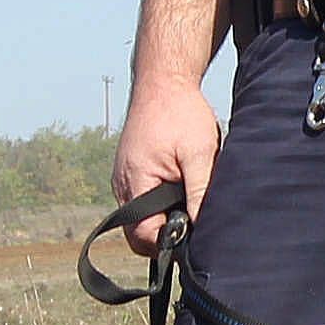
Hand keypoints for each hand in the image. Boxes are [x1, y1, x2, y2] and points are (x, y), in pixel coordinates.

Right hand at [117, 75, 223, 251]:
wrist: (164, 81)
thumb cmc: (181, 112)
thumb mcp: (200, 153)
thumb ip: (199, 192)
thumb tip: (201, 229)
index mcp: (135, 181)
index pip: (143, 235)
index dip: (168, 244)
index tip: (194, 240)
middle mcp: (122, 184)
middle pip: (138, 233)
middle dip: (165, 235)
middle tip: (195, 226)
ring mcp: (124, 178)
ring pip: (141, 218)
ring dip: (164, 218)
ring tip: (189, 203)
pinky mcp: (132, 172)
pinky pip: (142, 201)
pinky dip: (160, 204)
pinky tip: (182, 190)